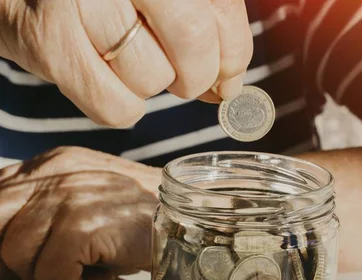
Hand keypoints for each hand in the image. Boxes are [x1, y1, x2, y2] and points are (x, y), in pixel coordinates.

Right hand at [0, 0, 252, 126]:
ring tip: (128, 61)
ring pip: (152, 77)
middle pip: (194, 38)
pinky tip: (108, 79)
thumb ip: (206, 20)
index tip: (227, 74)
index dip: (235, 56)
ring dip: (152, 85)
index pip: (221, 13)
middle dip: (199, 75)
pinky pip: (115, 106)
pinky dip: (122, 106)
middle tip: (187, 79)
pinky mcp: (48, 41)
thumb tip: (231, 83)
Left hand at [0, 147, 160, 279]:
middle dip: (18, 258)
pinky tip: (105, 274)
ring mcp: (69, 198)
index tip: (26, 252)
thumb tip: (8, 242)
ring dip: (51, 276)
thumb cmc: (147, 216)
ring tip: (90, 267)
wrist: (195, 216)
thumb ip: (48, 203)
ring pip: (14, 258)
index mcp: (56, 162)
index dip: (4, 231)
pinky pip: (51, 278)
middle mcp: (57, 173)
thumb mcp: (92, 196)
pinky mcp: (83, 228)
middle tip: (55, 267)